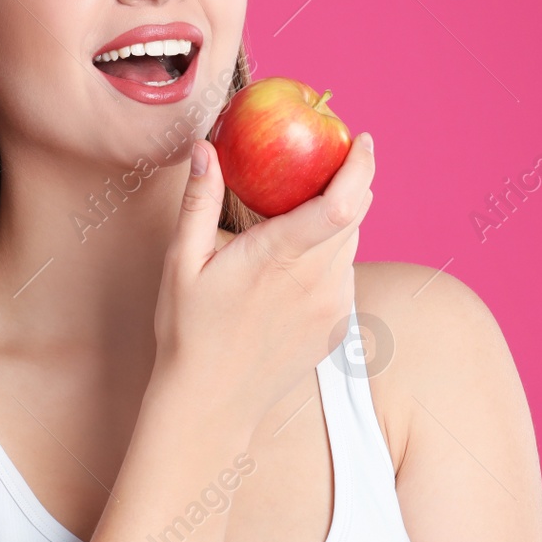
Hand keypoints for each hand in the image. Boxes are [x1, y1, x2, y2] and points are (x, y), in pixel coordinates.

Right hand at [150, 132, 376, 432]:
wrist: (210, 403)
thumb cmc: (188, 330)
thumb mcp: (182, 261)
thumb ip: (199, 200)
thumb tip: (205, 147)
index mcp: (279, 258)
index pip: (341, 203)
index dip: (359, 166)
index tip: (358, 138)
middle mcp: (317, 281)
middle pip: (357, 215)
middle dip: (351, 181)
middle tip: (326, 158)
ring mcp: (332, 306)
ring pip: (353, 243)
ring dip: (341, 217)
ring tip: (306, 207)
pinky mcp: (336, 326)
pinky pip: (346, 274)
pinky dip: (333, 253)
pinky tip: (300, 257)